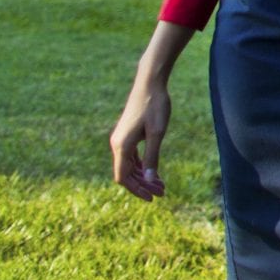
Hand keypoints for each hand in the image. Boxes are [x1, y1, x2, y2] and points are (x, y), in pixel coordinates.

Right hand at [111, 73, 169, 200]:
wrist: (150, 82)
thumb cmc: (155, 106)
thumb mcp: (157, 133)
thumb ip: (152, 157)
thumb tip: (148, 180)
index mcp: (121, 146)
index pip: (123, 177)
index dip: (137, 190)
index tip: (153, 197)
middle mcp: (117, 144)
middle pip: (126, 174)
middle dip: (142, 185)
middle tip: (162, 192)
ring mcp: (121, 139)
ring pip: (129, 166)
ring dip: (143, 176)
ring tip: (161, 185)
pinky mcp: (127, 134)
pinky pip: (131, 156)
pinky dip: (141, 166)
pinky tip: (153, 171)